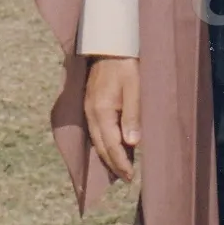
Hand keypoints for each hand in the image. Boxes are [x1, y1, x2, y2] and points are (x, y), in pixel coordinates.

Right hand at [84, 56, 140, 180]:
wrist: (110, 45)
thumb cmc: (126, 66)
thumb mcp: (134, 89)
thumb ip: (132, 116)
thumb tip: (131, 143)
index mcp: (101, 111)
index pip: (110, 145)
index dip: (121, 163)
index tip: (130, 177)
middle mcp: (91, 113)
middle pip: (101, 147)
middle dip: (113, 164)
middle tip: (127, 179)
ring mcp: (88, 110)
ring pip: (97, 140)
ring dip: (108, 156)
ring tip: (121, 169)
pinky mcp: (91, 105)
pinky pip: (96, 131)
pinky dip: (104, 144)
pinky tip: (113, 148)